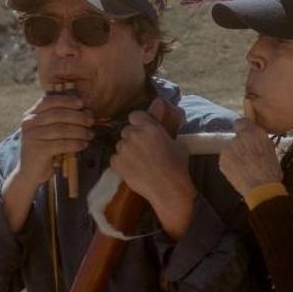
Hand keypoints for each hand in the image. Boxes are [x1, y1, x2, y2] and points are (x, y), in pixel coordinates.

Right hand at [15, 93, 94, 192]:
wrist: (31, 172)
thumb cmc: (46, 148)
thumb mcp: (51, 131)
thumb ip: (62, 119)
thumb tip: (86, 110)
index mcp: (31, 115)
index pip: (48, 101)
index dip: (66, 100)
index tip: (82, 103)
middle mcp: (29, 123)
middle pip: (58, 114)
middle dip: (78, 116)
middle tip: (91, 121)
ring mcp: (31, 137)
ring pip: (61, 129)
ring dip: (80, 131)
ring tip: (90, 135)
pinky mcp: (37, 150)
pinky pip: (61, 144)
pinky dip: (76, 143)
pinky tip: (84, 145)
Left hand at [110, 99, 192, 236]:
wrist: (168, 188)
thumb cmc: (177, 165)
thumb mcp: (176, 141)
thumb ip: (162, 123)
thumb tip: (158, 102)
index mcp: (150, 127)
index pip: (135, 115)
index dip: (139, 123)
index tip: (143, 130)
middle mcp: (134, 135)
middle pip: (126, 130)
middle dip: (132, 138)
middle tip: (143, 149)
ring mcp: (123, 149)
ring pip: (120, 145)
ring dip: (127, 151)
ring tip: (140, 162)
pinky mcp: (116, 163)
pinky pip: (115, 159)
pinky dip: (122, 163)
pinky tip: (134, 169)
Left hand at [218, 118, 283, 199]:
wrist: (261, 188)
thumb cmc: (271, 170)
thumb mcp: (270, 148)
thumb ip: (258, 138)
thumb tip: (253, 136)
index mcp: (253, 132)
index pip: (241, 122)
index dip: (244, 129)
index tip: (247, 136)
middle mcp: (238, 138)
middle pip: (235, 137)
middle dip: (240, 144)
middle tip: (249, 155)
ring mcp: (228, 149)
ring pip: (230, 148)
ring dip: (235, 154)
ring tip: (244, 166)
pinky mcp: (222, 161)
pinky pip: (226, 158)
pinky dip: (231, 163)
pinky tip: (239, 171)